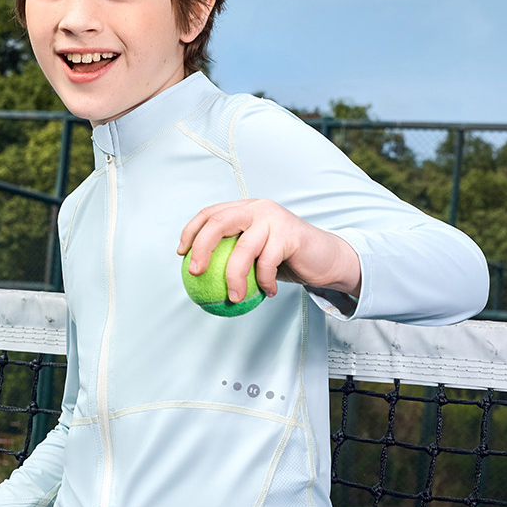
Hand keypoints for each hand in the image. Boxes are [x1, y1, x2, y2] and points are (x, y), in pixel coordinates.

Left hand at [177, 199, 361, 302]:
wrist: (325, 258)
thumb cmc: (286, 260)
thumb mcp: (255, 254)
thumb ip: (232, 255)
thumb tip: (198, 276)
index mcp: (245, 209)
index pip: (210, 213)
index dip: (191, 231)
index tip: (181, 254)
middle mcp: (257, 208)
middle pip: (219, 222)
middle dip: (202, 246)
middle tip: (194, 272)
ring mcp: (274, 219)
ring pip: (243, 248)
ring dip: (234, 277)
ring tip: (233, 298)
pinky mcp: (290, 234)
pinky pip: (267, 263)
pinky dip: (264, 282)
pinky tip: (268, 292)